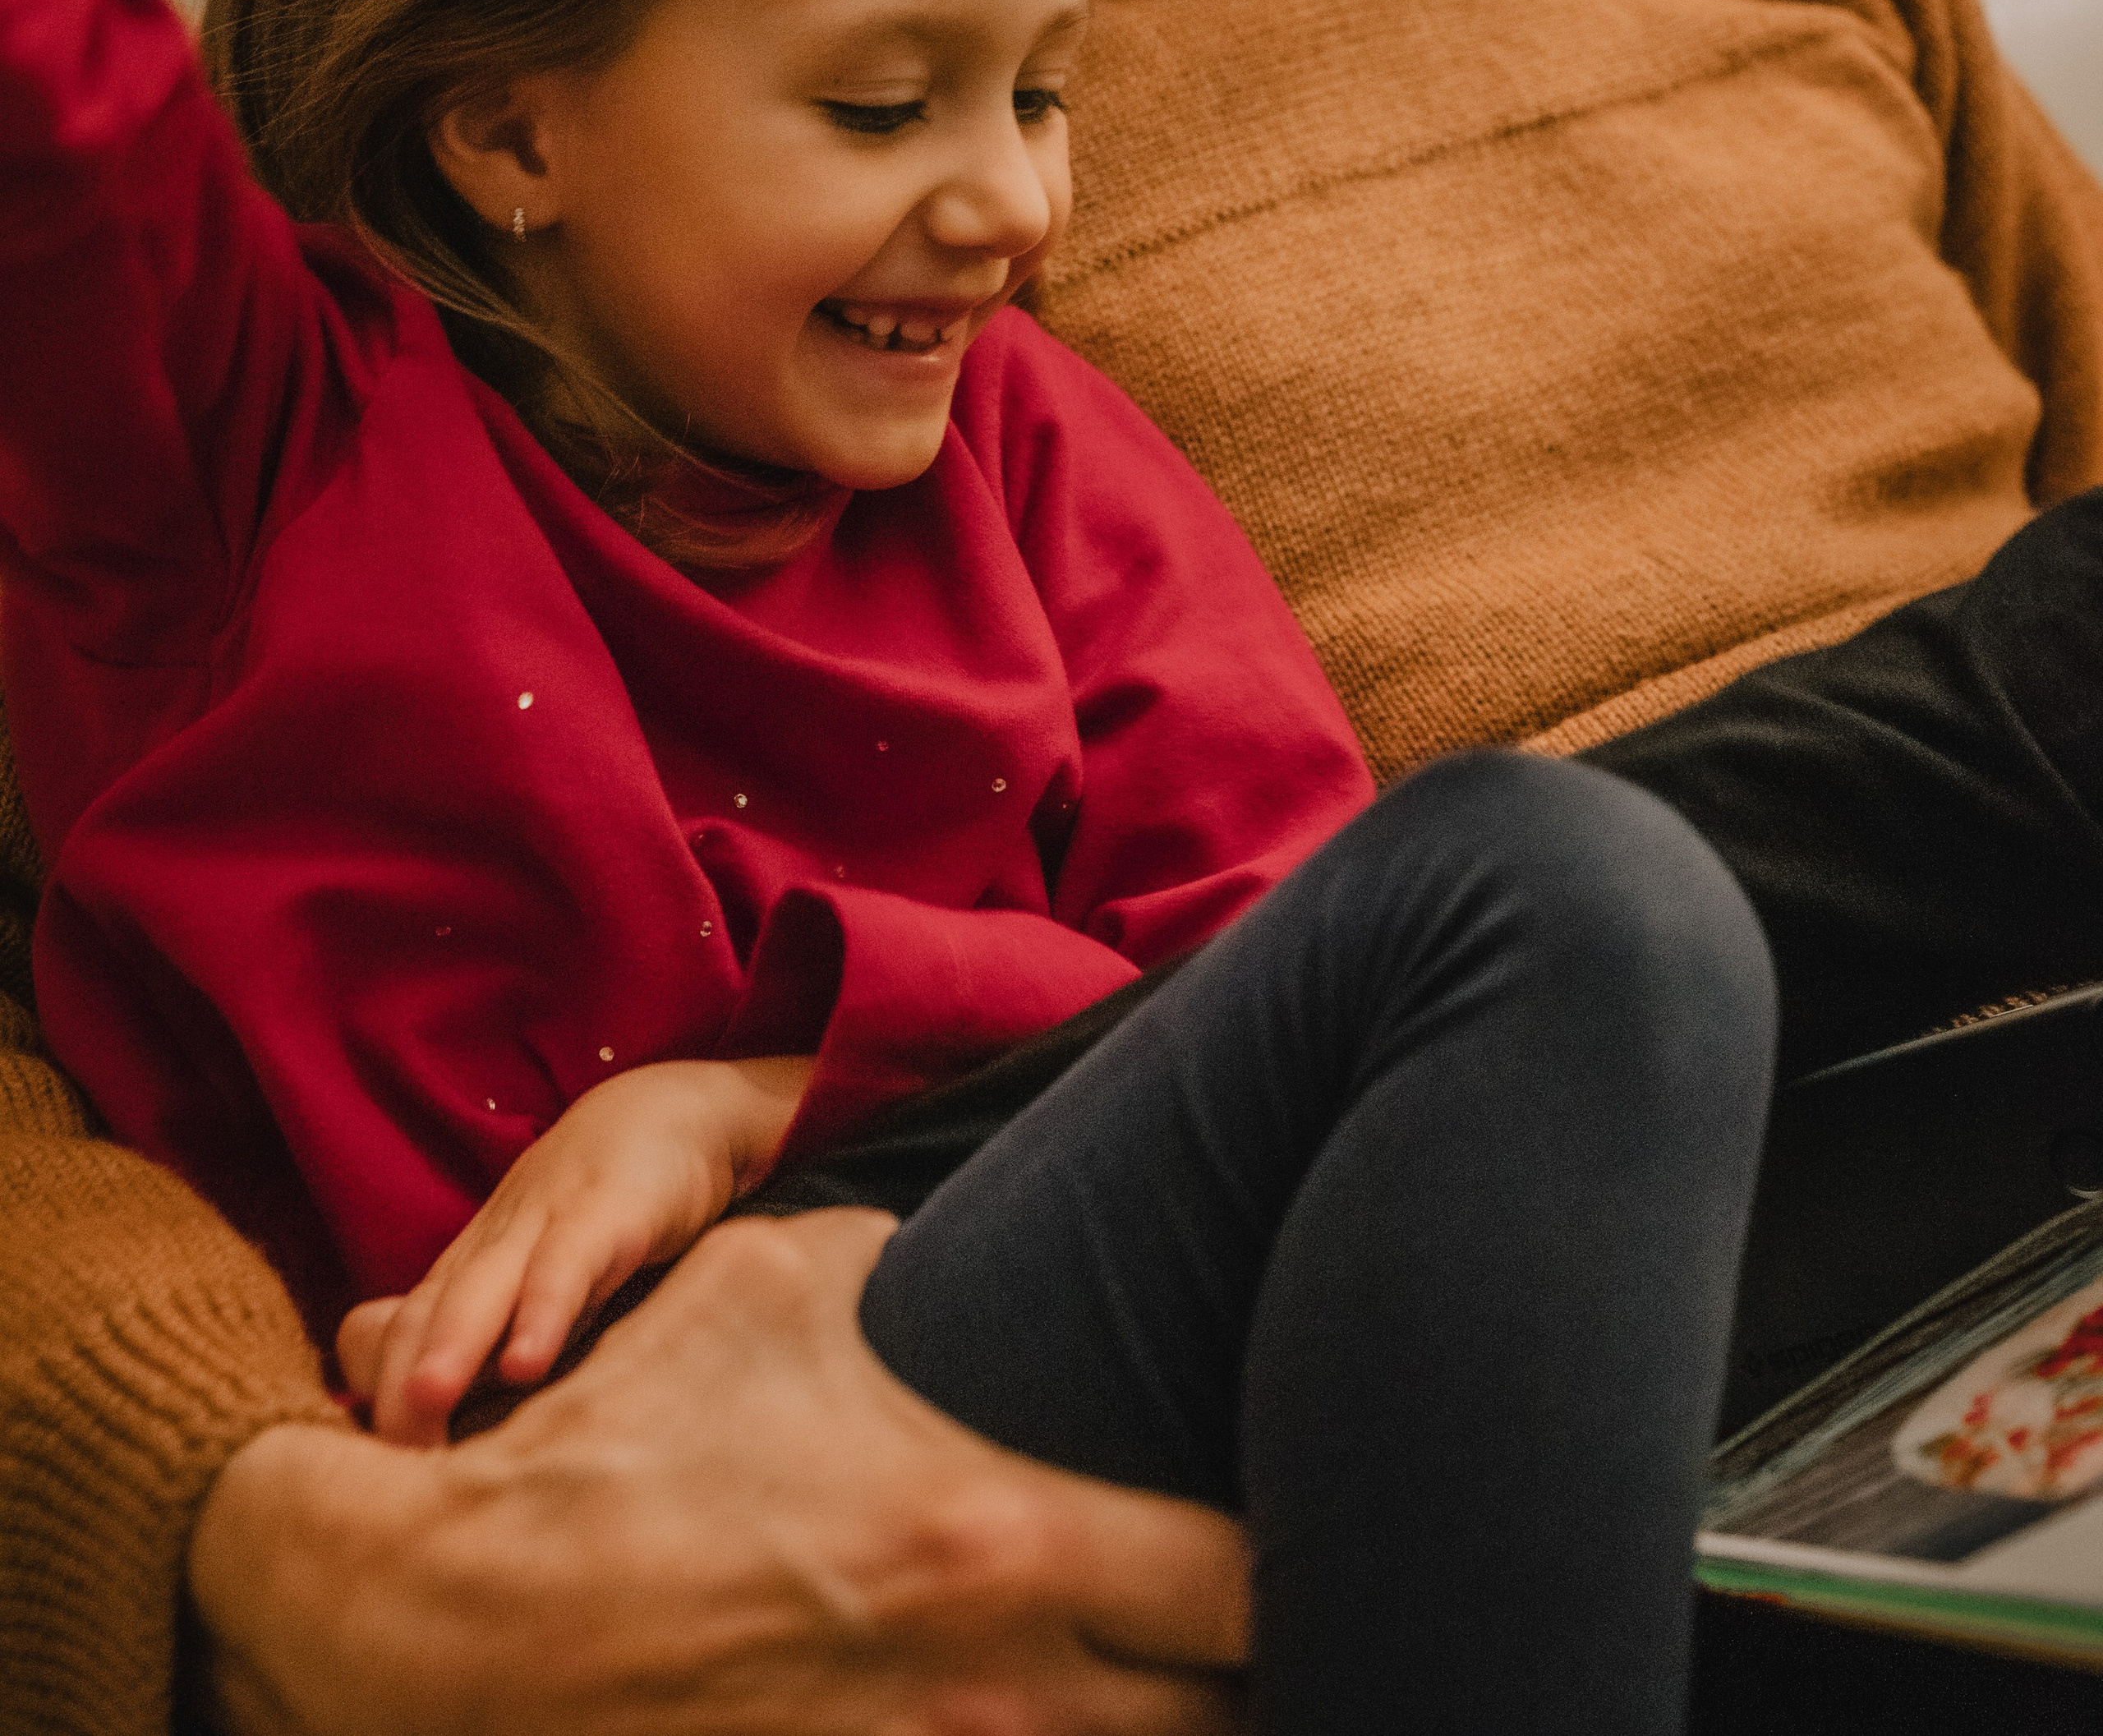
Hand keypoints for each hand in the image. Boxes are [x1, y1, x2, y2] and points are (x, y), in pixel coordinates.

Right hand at [191, 1209, 1250, 1735]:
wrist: (467, 1617)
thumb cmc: (634, 1429)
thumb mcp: (785, 1278)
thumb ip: (922, 1266)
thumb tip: (988, 1234)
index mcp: (1006, 1537)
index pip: (1248, 1580)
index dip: (1309, 1548)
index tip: (1323, 1510)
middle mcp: (1002, 1691)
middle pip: (1230, 1712)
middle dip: (1269, 1665)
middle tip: (1268, 1614)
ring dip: (1169, 1720)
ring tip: (1170, 1671)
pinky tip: (1058, 1708)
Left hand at [338, 1055, 810, 1445]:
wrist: (670, 1113)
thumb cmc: (596, 1223)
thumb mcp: (537, 1292)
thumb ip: (494, 1355)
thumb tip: (447, 1453)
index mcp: (465, 1277)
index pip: (392, 1339)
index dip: (374, 1404)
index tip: (369, 1492)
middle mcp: (489, 1252)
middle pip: (420, 1318)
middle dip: (390, 1388)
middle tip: (375, 1473)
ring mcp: (544, 1224)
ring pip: (481, 1288)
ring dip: (449, 1345)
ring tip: (422, 1405)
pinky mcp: (608, 1211)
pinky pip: (568, 1262)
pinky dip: (544, 1308)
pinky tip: (530, 1362)